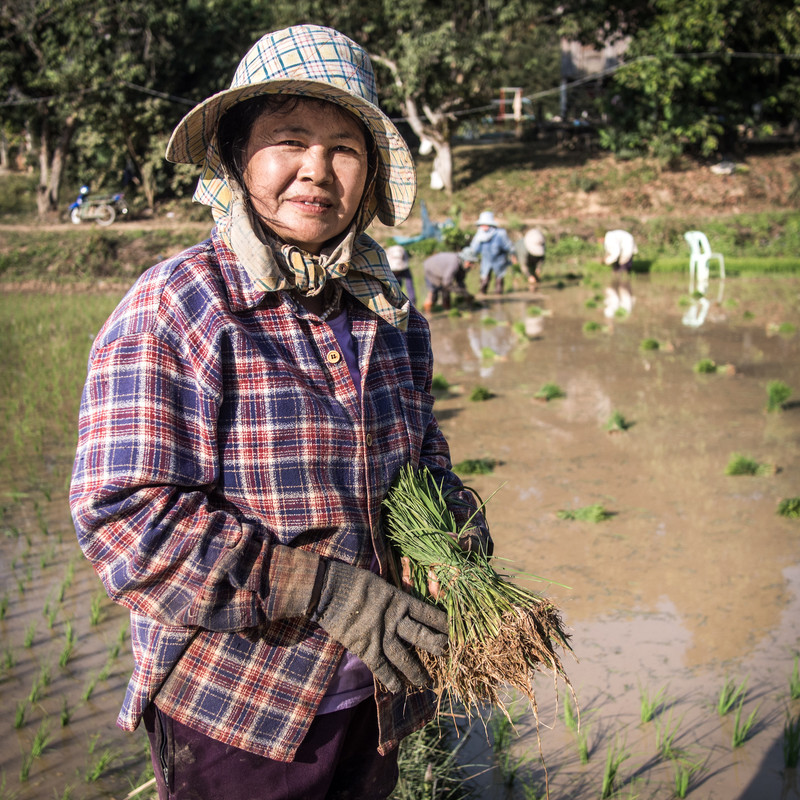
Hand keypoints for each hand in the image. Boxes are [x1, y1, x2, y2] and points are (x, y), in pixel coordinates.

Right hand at [313, 560, 447, 692]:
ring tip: (426, 682)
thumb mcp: (380, 584)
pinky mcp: (365, 647)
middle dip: (436, 646)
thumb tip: (404, 604)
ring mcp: (380, 635)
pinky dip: (390, 679)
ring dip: (416, 671)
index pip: (428, 613)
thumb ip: (393, 598)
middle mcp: (395, 619)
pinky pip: (381, 667)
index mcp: (400, 600)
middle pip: (422, 636)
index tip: (455, 631)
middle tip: (446, 655)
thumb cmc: (354, 581)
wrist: (329, 589)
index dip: (443, 623)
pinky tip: (398, 689)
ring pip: (404, 657)